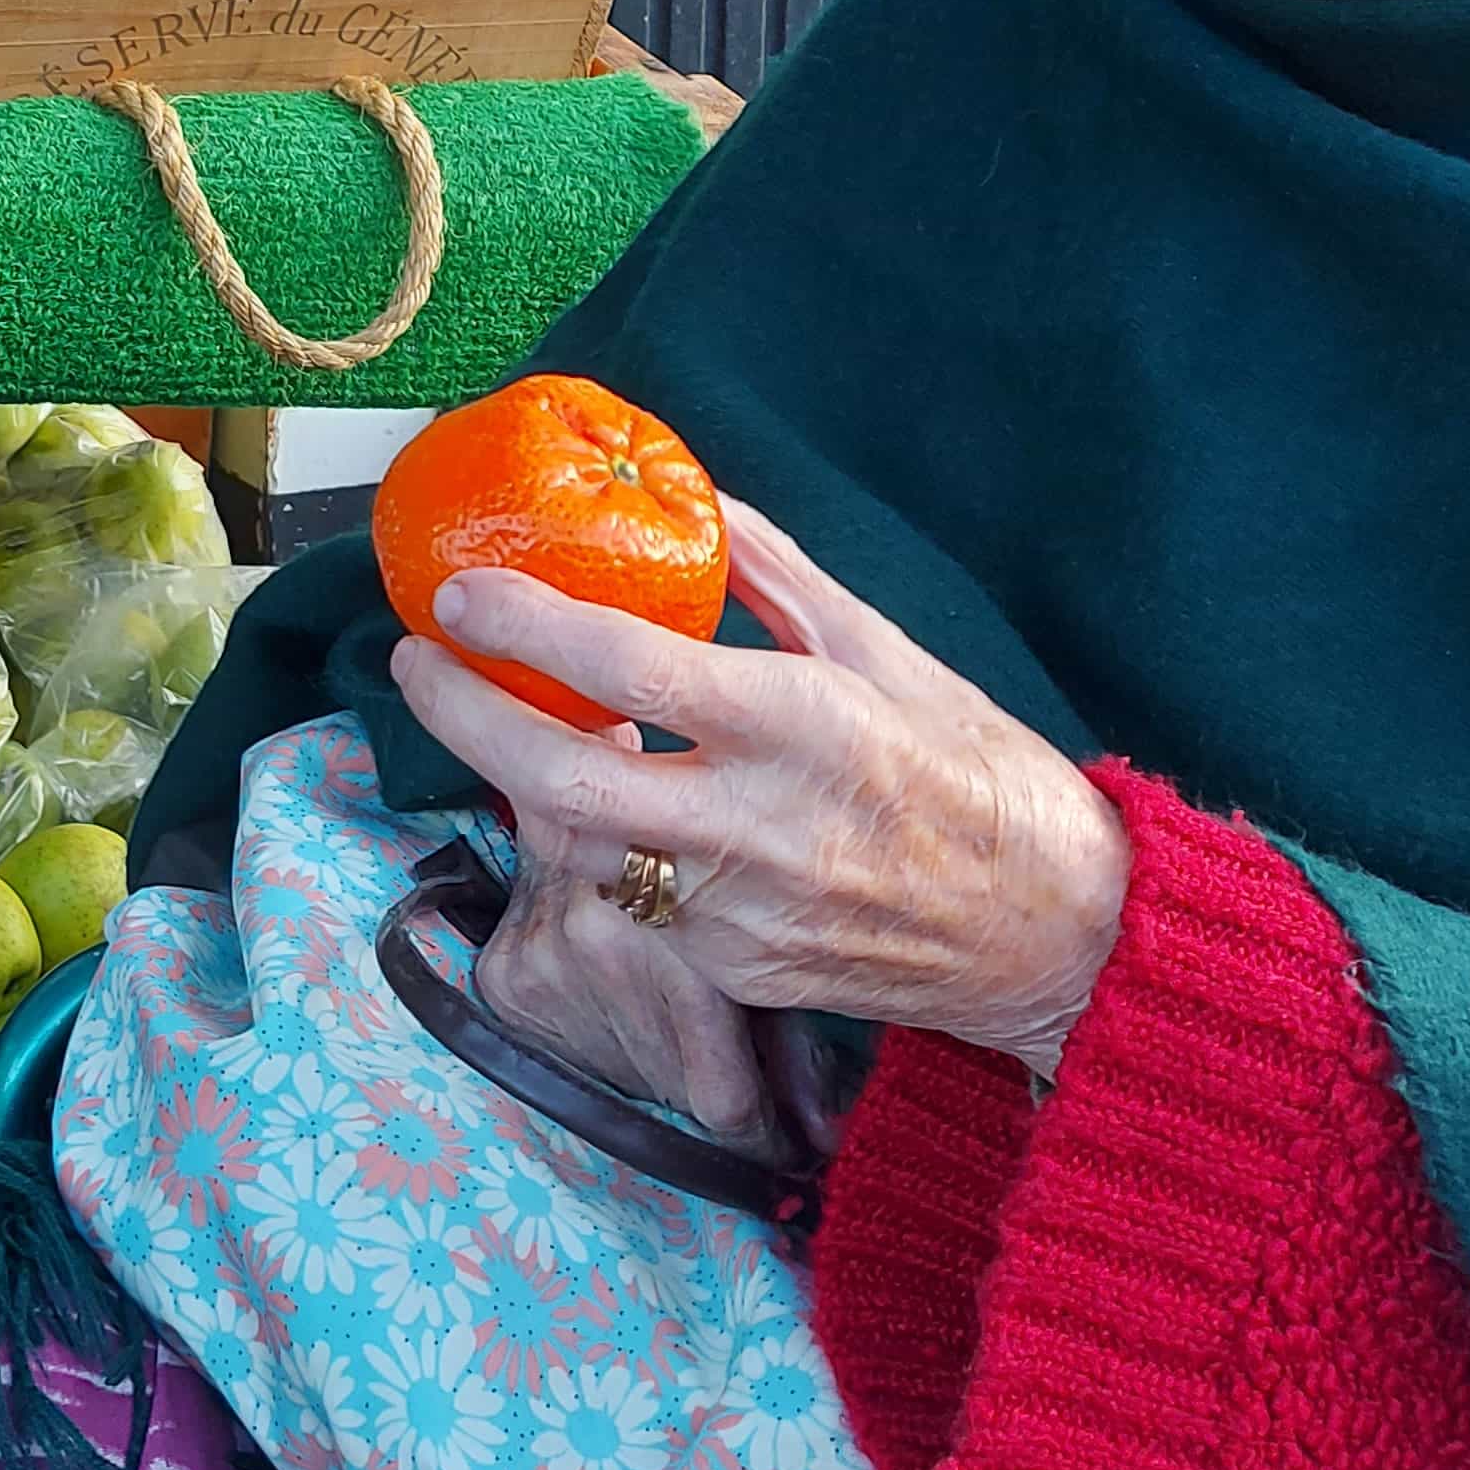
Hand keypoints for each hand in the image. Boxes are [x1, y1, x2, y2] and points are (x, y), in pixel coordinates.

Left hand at [390, 499, 1127, 1076]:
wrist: (1054, 934)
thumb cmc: (976, 771)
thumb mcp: (884, 647)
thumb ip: (772, 575)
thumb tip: (692, 498)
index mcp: (807, 725)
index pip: (635, 670)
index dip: (530, 628)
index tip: (458, 592)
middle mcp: (761, 827)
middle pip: (564, 781)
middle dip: (466, 719)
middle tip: (415, 658)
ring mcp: (739, 913)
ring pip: (579, 850)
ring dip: (513, 780)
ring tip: (479, 711)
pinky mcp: (733, 972)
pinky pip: (627, 902)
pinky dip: (585, 841)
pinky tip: (571, 790)